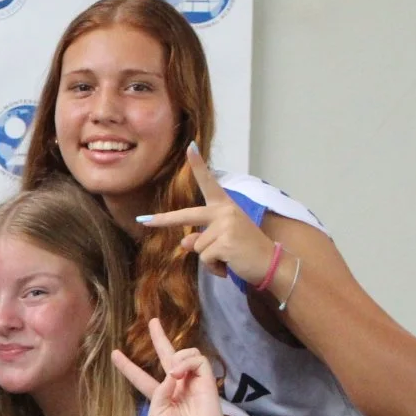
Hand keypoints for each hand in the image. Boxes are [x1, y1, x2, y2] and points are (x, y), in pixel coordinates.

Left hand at [111, 318, 227, 415]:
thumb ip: (158, 392)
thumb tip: (172, 375)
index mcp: (159, 397)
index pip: (141, 378)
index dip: (127, 367)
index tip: (114, 354)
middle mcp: (176, 385)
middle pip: (166, 356)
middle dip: (159, 338)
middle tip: (152, 321)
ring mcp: (192, 382)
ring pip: (184, 353)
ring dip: (176, 358)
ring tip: (175, 374)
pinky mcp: (207, 381)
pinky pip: (197, 360)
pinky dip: (187, 362)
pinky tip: (181, 374)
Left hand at [137, 144, 274, 282]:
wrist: (272, 265)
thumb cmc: (247, 251)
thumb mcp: (223, 240)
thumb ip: (202, 237)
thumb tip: (184, 242)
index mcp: (225, 206)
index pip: (209, 183)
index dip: (199, 165)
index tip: (190, 146)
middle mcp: (225, 211)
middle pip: (187, 215)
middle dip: (163, 219)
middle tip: (143, 220)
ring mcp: (225, 225)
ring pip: (196, 246)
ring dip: (209, 260)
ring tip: (229, 259)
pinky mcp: (225, 242)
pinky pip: (204, 259)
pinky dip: (214, 269)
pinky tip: (230, 266)